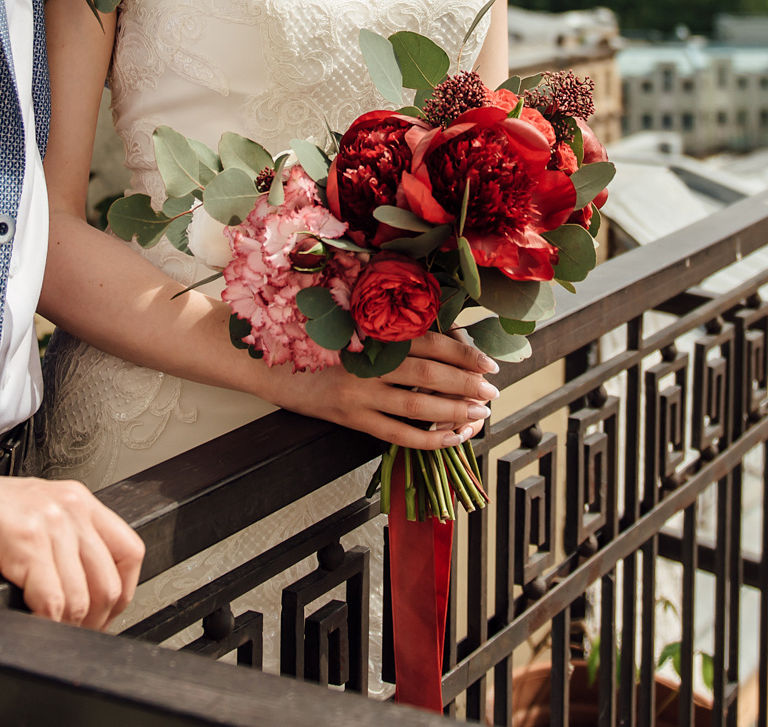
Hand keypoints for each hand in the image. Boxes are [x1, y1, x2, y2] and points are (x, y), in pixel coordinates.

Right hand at [0, 473, 143, 629]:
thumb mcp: (34, 514)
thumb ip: (63, 541)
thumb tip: (84, 590)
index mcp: (78, 501)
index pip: (129, 551)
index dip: (123, 593)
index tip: (105, 614)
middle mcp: (70, 509)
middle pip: (109, 582)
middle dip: (95, 620)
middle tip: (74, 633)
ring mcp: (50, 524)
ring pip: (82, 598)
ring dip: (68, 627)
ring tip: (49, 630)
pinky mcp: (24, 542)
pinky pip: (52, 601)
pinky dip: (47, 623)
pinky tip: (32, 622)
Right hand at [274, 331, 499, 447]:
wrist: (275, 365)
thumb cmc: (323, 343)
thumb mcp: (359, 328)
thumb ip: (398, 334)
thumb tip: (453, 343)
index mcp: (373, 332)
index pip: (430, 342)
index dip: (463, 353)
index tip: (488, 363)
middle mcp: (368, 362)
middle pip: (429, 375)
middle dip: (467, 384)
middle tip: (492, 391)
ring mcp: (359, 394)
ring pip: (417, 406)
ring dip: (454, 411)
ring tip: (480, 414)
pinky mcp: (352, 420)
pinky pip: (398, 434)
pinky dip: (429, 439)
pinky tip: (451, 438)